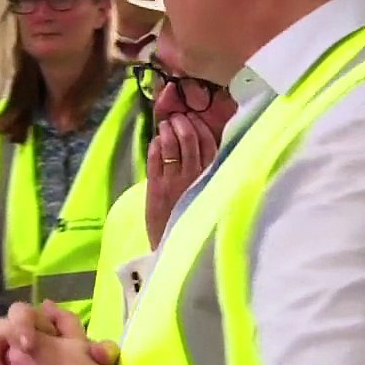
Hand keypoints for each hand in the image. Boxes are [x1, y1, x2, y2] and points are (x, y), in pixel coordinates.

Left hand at [146, 114, 217, 248]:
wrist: (174, 246)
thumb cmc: (190, 218)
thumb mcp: (205, 193)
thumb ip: (204, 172)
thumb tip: (198, 145)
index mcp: (210, 178)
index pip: (210, 145)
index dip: (200, 128)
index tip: (193, 118)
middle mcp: (195, 177)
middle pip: (190, 140)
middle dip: (182, 123)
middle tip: (176, 118)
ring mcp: (174, 182)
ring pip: (172, 146)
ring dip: (167, 131)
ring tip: (165, 125)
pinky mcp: (156, 188)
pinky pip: (155, 160)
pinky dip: (155, 147)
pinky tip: (155, 141)